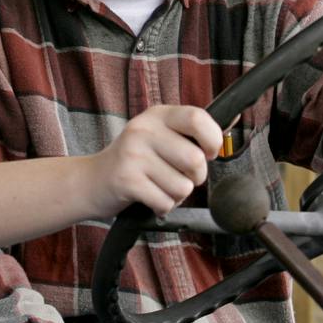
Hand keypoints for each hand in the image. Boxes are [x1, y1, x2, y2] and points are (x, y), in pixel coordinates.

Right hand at [89, 106, 220, 214]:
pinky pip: (166, 202)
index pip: (198, 119)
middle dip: (195, 177)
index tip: (208, 153)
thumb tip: (231, 126)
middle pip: (195, 160)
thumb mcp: (158, 136)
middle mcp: (144, 130)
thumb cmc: (135, 161)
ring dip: (176, 195)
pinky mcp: (126, 180)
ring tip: (159, 186)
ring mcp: (133, 154)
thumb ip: (189, 134)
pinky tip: (149, 197)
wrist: (91, 181)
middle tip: (179, 176)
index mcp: (158, 115)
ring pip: (183, 186)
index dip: (213, 140)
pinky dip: (163, 207)